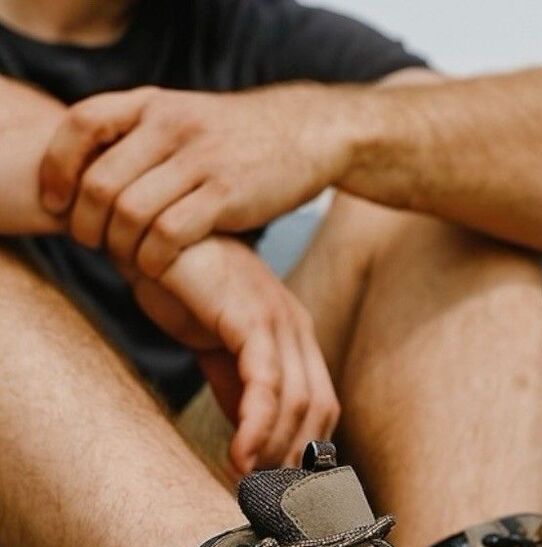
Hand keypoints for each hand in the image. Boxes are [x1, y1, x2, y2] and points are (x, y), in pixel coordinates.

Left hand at [40, 84, 352, 275]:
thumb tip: (95, 182)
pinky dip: (153, 258)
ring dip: (119, 247)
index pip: (81, 126)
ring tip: (126, 260)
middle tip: (94, 245)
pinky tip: (156, 268)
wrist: (307, 134)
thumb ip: (143, 141)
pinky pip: (170, 233)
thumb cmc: (241, 141)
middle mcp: (170, 126)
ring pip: (130, 212)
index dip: (58, 168)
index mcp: (153, 105)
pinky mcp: (227, 195)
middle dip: (87, 224)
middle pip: (100, 182)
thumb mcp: (186, 120)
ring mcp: (200, 160)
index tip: (56, 203)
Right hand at [126, 237, 338, 473]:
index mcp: (296, 338)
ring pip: (298, 403)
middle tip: (266, 496)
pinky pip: (268, 385)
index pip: (321, 408)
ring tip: (247, 482)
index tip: (280, 488)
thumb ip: (240, 394)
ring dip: (275, 451)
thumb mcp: (217, 352)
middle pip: (319, 411)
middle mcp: (297, 329)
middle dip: (294, 460)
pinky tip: (239, 456)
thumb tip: (253, 451)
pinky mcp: (254, 318)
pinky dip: (258, 428)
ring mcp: (281, 321)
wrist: (145, 239)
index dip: (304, 452)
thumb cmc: (181, 291)